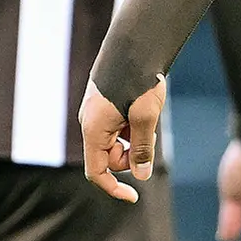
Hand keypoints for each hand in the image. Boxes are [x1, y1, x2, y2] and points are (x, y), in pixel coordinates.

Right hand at [79, 75, 165, 202]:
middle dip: (130, 157)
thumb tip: (141, 176)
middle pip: (109, 158)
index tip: (134, 197)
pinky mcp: (103, 105)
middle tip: (150, 138)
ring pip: (115, 142)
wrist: (134, 43)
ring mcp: (95, 113)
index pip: (97, 172)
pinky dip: (131, 126)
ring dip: (133, 140)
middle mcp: (89, 123)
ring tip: (147, 117)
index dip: (114, 188)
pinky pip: (116, 127)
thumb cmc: (138, 79)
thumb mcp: (146, 117)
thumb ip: (142, 149)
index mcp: (94, 129)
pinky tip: (141, 109)